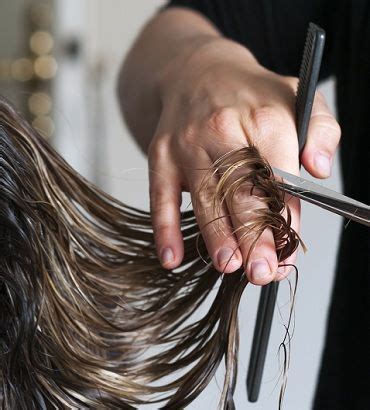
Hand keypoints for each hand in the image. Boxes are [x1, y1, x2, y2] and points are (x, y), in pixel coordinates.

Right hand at [148, 37, 339, 284]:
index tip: (289, 249)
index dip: (285, 216)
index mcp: (264, 117)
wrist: (197, 72)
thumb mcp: (298, 97)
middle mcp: (222, 129)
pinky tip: (172, 257)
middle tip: (262, 272)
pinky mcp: (161, 155)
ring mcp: (187, 144)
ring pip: (204, 197)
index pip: (279, 176)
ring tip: (229, 266)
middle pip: (241, 191)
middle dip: (253, 236)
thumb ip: (322, 131)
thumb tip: (320, 170)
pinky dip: (165, 229)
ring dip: (216, 236)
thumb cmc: (251, 95)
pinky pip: (160, 195)